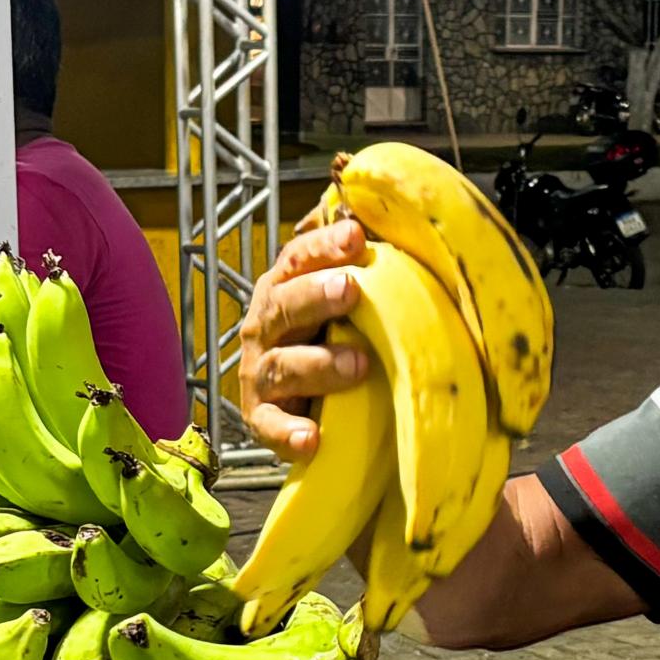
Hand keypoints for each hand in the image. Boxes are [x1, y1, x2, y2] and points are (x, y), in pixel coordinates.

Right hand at [236, 215, 373, 461]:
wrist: (314, 405)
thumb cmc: (337, 341)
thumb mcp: (348, 305)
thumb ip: (367, 271)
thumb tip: (398, 223)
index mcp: (285, 289)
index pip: (297, 258)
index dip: (323, 246)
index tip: (355, 236)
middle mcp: (266, 327)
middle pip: (283, 305)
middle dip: (315, 295)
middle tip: (350, 289)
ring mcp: (261, 374)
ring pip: (282, 365)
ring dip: (319, 363)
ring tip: (358, 364)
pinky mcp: (262, 419)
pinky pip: (270, 426)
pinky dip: (288, 433)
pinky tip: (311, 437)